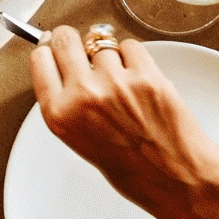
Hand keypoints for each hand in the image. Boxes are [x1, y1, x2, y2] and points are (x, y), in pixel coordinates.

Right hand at [28, 26, 218, 218]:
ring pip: (103, 44)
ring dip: (111, 56)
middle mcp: (83, 95)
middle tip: (83, 49)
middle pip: (66, 40)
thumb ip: (69, 104)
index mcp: (60, 114)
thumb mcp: (80, 140)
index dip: (50, 51)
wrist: (177, 178)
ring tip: (123, 82)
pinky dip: (134, 57)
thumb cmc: (133, 169)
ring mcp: (116, 83)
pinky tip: (139, 79)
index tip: (56, 50)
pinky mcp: (146, 76)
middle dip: (74, 41)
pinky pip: (131, 47)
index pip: (40, 59)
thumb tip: (68, 70)